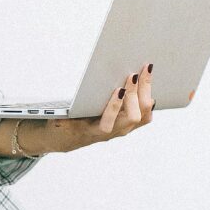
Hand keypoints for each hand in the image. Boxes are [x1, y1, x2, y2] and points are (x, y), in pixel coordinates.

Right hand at [34, 62, 155, 153]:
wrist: (69, 136)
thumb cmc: (64, 123)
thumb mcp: (60, 115)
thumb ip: (67, 107)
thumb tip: (66, 88)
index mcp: (93, 130)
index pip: (108, 122)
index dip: (115, 106)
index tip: (118, 90)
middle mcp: (112, 132)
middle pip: (133, 116)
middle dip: (134, 93)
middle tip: (133, 73)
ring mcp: (123, 129)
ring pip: (143, 115)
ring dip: (145, 93)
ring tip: (144, 73)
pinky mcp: (129, 125)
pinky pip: (145, 116)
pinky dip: (148, 100)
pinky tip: (147, 86)